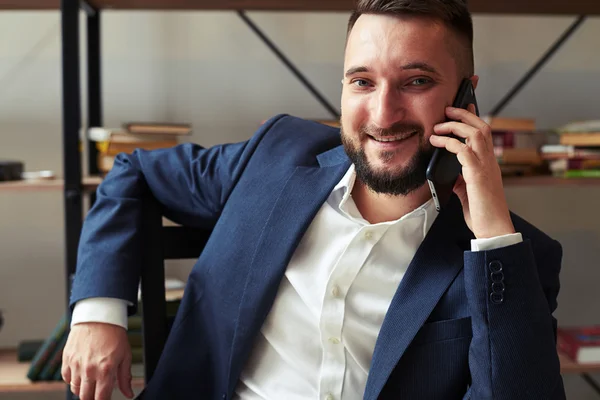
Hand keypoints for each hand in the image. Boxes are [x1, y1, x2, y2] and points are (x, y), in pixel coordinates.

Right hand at [62, 322, 133, 399]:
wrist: (99, 317)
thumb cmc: (114, 335)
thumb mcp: (125, 356)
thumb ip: (125, 377)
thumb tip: (128, 394)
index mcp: (105, 370)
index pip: (101, 398)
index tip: (105, 399)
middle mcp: (89, 370)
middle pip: (85, 397)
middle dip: (92, 398)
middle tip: (98, 392)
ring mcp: (76, 365)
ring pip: (75, 389)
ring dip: (83, 389)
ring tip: (91, 381)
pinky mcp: (67, 359)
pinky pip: (67, 378)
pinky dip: (73, 379)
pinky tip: (82, 373)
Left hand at [429, 105, 514, 238]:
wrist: (493, 229)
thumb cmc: (482, 213)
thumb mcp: (468, 192)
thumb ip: (461, 179)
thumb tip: (450, 173)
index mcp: (489, 164)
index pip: (484, 133)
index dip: (474, 117)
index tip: (464, 104)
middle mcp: (490, 161)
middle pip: (481, 127)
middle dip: (464, 114)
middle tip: (448, 108)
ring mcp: (486, 166)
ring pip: (474, 133)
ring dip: (455, 125)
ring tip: (438, 124)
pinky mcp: (478, 174)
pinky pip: (463, 150)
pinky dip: (449, 142)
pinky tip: (437, 142)